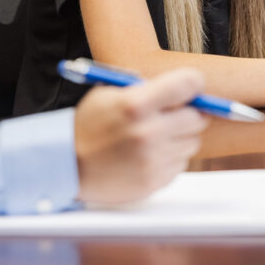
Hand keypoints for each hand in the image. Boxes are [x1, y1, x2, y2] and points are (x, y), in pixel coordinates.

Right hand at [74, 68, 207, 204]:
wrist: (67, 165)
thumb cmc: (90, 124)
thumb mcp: (109, 93)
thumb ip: (147, 87)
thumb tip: (188, 87)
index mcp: (136, 104)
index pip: (188, 84)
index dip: (193, 83)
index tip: (192, 87)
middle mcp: (148, 132)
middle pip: (197, 117)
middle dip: (188, 113)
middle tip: (174, 115)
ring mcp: (152, 160)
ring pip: (192, 143)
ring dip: (180, 138)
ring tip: (155, 137)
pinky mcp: (154, 181)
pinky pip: (181, 164)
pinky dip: (170, 158)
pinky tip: (148, 155)